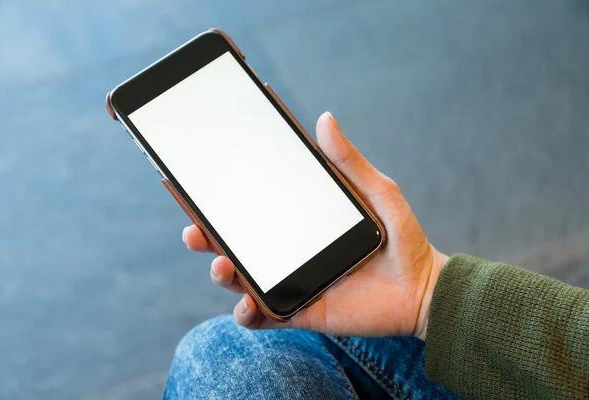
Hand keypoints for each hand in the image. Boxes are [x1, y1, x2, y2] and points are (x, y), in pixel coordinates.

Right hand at [182, 112, 447, 340]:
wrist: (422, 291)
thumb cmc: (401, 237)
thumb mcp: (377, 192)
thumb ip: (349, 162)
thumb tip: (325, 118)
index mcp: (300, 219)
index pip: (254, 205)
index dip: (222, 198)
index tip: (199, 182)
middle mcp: (288, 249)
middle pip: (236, 242)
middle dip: (206, 237)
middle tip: (194, 230)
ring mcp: (292, 280)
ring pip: (242, 279)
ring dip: (222, 273)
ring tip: (222, 266)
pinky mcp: (301, 310)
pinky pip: (264, 315)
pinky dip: (247, 313)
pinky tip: (247, 305)